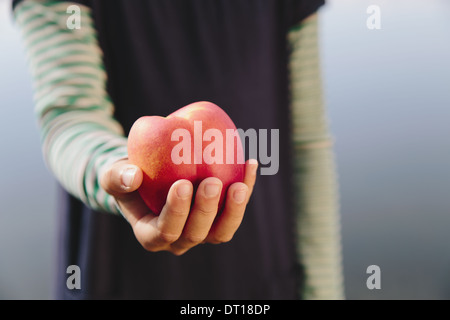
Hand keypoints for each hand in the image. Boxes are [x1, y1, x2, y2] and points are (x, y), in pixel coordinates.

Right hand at [100, 159, 257, 254]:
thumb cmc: (129, 175)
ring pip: (222, 231)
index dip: (176, 212)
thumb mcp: (113, 174)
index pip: (165, 231)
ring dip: (234, 210)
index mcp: (151, 235)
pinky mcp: (218, 218)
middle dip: (206, 210)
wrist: (147, 175)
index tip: (182, 184)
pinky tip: (251, 164)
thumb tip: (133, 176)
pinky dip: (246, 188)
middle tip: (211, 181)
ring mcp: (202, 231)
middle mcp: (178, 239)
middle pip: (196, 233)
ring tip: (239, 184)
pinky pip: (235, 209)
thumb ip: (116, 176)